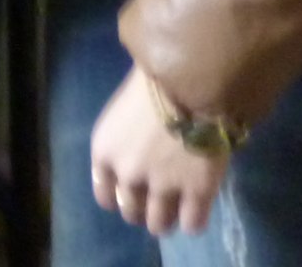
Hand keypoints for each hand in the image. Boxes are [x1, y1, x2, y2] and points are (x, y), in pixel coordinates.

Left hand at [87, 68, 228, 237]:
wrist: (189, 77)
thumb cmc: (151, 82)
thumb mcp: (120, 114)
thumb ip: (122, 145)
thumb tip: (133, 160)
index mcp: (104, 153)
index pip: (105, 197)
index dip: (120, 198)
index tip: (133, 194)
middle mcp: (128, 175)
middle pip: (132, 213)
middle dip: (144, 210)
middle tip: (158, 201)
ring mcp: (163, 187)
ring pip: (160, 225)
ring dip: (167, 220)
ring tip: (177, 209)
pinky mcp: (197, 191)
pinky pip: (192, 224)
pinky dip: (194, 221)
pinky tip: (197, 209)